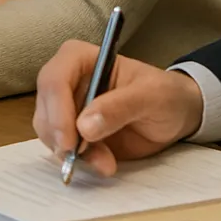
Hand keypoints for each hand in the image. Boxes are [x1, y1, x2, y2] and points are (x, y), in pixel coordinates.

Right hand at [33, 40, 203, 175]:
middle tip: (82, 157)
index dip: (56, 110)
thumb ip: (120, 107)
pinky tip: (104, 163)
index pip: (54, 79)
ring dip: (71, 152)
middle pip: (45, 107)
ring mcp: (68, 107)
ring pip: (48, 131)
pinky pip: (62, 148)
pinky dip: (78, 161)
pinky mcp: (74, 132)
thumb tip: (84, 127)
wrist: (176, 115)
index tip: (70, 141)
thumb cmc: (165, 94)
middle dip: (60, 136)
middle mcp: (67, 80)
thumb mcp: (151, 96)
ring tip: (105, 162)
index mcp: (80, 58)